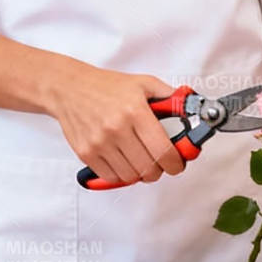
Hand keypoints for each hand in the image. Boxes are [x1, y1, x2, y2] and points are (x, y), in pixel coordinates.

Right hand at [47, 65, 187, 184]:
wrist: (69, 88)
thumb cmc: (105, 86)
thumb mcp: (143, 84)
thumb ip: (170, 98)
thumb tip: (192, 110)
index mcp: (135, 111)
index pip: (163, 151)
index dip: (175, 164)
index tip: (177, 164)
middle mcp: (117, 129)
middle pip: (148, 169)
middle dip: (159, 169)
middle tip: (160, 162)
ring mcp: (99, 143)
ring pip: (131, 176)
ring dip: (140, 173)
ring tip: (140, 160)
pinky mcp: (86, 154)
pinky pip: (111, 177)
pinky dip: (121, 174)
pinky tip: (123, 160)